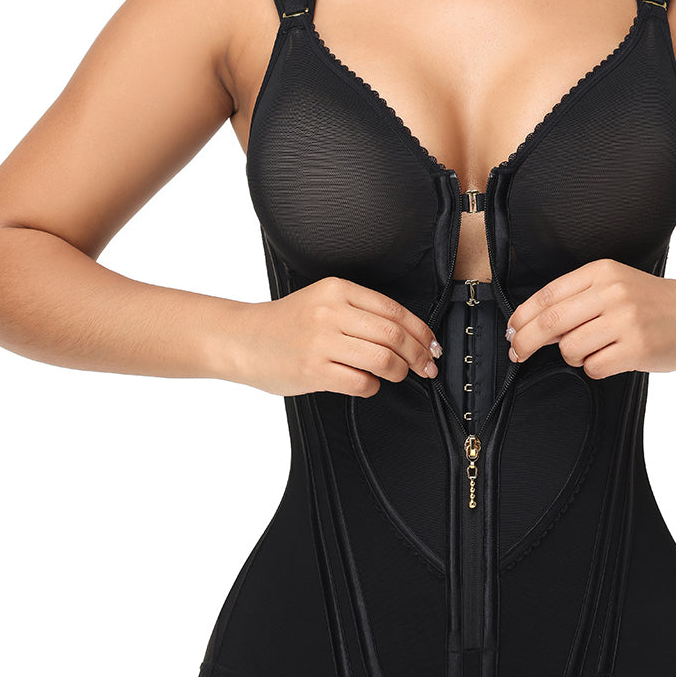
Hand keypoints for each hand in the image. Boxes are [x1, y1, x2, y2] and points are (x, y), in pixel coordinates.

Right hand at [234, 277, 441, 397]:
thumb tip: (408, 336)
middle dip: (418, 354)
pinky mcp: (313, 370)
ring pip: (382, 358)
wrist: (243, 340)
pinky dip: (372, 386)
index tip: (432, 345)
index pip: (394, 310)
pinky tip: (368, 384)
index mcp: (337, 290)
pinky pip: (360, 382)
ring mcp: (321, 342)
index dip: (421, 331)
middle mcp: (330, 312)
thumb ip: (359, 312)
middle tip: (428, 366)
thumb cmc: (286, 324)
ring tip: (399, 374)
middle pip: (393, 335)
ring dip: (399, 371)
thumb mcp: (322, 302)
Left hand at [504, 259, 675, 377]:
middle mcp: (612, 293)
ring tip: (594, 350)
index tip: (511, 330)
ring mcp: (625, 321)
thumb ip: (579, 299)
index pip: (548, 294)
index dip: (523, 316)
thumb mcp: (617, 285)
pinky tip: (612, 358)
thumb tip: (533, 326)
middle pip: (551, 321)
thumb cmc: (655, 303)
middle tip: (517, 353)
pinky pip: (594, 367)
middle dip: (526, 341)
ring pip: (570, 348)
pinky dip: (595, 368)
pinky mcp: (637, 348)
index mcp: (602, 272)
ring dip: (573, 356)